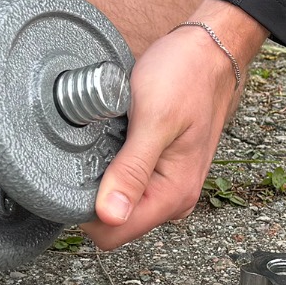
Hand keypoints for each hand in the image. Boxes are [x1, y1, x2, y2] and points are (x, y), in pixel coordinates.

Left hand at [86, 1, 265, 250]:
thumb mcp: (154, 119)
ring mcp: (169, 185)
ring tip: (108, 137)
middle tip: (94, 145)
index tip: (75, 174)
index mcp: (174, 194)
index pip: (114, 232)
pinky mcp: (162, 170)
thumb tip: (109, 215)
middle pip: (114, 222)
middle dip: (94, 191)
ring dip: (104, 176)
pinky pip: (128, 183)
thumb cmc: (186, 77)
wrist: (210, 52)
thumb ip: (132, 170)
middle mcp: (174, 198)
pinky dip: (114, 164)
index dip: (85, 211)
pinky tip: (116, 138)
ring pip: (119, 202)